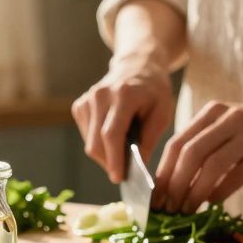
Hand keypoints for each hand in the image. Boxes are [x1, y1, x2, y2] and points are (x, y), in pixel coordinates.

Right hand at [72, 54, 174, 182]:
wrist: (137, 64)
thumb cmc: (154, 90)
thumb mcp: (162, 113)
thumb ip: (149, 139)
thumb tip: (137, 168)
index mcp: (123, 94)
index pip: (111, 133)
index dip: (114, 159)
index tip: (118, 178)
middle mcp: (100, 95)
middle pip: (96, 142)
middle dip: (109, 163)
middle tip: (125, 172)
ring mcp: (87, 99)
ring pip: (89, 142)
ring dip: (105, 154)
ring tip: (124, 150)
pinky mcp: (80, 105)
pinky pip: (86, 135)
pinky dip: (99, 143)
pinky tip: (113, 136)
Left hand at [152, 97, 242, 213]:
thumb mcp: (232, 127)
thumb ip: (207, 146)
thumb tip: (177, 182)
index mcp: (213, 112)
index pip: (177, 143)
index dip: (162, 172)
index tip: (154, 197)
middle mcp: (228, 118)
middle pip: (189, 153)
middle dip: (174, 185)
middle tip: (168, 208)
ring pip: (211, 164)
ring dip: (194, 192)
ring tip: (187, 210)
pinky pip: (237, 174)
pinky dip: (221, 192)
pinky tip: (213, 204)